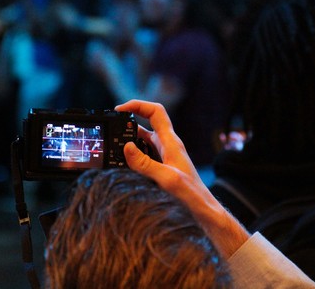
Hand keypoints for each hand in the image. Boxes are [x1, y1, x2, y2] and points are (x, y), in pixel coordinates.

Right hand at [115, 99, 249, 257]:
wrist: (202, 207)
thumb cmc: (190, 193)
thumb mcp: (166, 179)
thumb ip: (145, 164)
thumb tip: (126, 147)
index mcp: (171, 141)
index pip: (155, 112)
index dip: (138, 105)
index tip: (120, 109)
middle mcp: (167, 144)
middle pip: (147, 122)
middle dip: (129, 122)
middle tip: (112, 128)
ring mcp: (165, 154)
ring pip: (144, 138)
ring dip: (129, 138)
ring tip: (113, 145)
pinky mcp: (162, 164)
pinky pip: (144, 152)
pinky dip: (133, 152)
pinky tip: (124, 161)